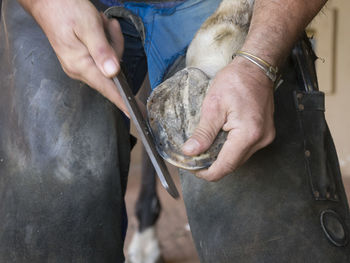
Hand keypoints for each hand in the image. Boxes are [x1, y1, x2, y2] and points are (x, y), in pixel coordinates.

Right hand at [24, 0, 128, 114]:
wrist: (47, 1)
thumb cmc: (65, 9)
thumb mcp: (88, 26)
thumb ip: (102, 50)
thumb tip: (113, 73)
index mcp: (80, 65)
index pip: (107, 89)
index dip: (123, 101)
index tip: (135, 114)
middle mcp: (79, 70)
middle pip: (112, 71)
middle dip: (115, 47)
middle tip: (107, 27)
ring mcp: (80, 65)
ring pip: (109, 61)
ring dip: (110, 40)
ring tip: (100, 24)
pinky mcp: (82, 59)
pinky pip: (102, 55)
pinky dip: (105, 40)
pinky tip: (99, 27)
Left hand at [182, 57, 275, 180]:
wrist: (255, 68)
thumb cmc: (234, 82)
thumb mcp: (213, 106)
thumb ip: (203, 133)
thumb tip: (190, 152)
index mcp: (248, 134)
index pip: (225, 166)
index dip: (208, 172)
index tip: (193, 169)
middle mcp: (260, 140)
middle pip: (233, 164)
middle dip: (212, 165)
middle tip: (195, 157)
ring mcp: (265, 137)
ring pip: (238, 158)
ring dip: (221, 157)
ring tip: (205, 148)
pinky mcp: (264, 134)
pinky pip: (244, 149)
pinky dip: (230, 149)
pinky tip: (219, 140)